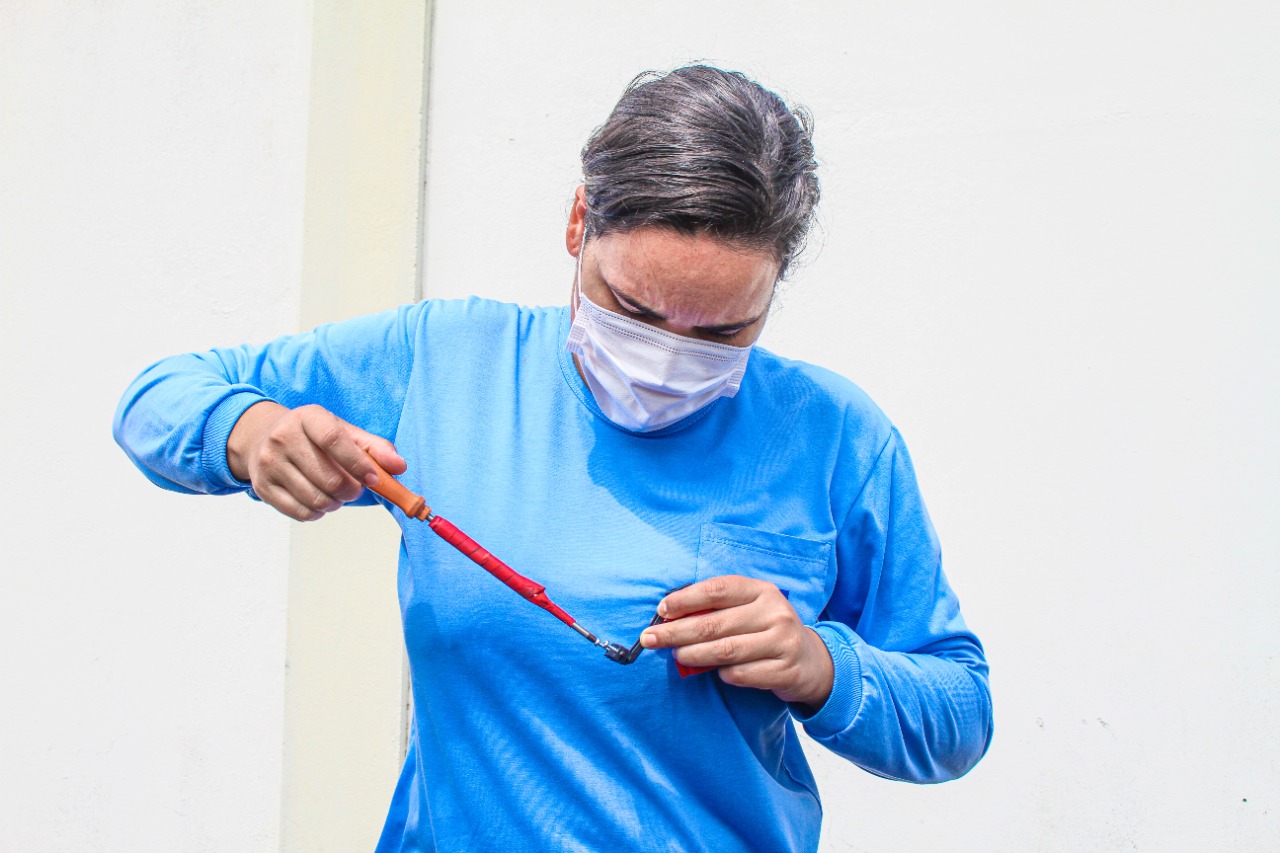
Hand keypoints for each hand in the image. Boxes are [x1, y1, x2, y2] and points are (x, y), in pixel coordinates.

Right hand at [226, 401, 406, 520]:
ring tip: (337, 494)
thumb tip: (399, 467)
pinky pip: (299, 512)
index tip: (374, 479)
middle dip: (351, 490)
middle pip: (327, 477)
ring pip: (315, 498)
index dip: (357, 464)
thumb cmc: (312, 437)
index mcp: (308, 418)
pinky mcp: (262, 487)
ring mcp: (269, 463)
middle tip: (355, 489)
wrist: (262, 439)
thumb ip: (374, 448)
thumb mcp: (343, 431)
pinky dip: (318, 512)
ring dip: (335, 503)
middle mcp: (283, 437)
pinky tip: (320, 501)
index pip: (333, 440)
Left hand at [639, 575, 833, 710]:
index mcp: (762, 590)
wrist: (810, 661)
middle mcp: (775, 612)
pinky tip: (715, 672)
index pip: (717, 589)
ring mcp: (783, 642)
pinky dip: (722, 674)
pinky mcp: (785, 670)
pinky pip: (741, 674)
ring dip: (693, 655)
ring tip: (677, 656)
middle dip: (676, 632)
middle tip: (651, 639)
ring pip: (725, 650)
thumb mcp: (749, 611)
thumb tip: (669, 617)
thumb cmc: (766, 631)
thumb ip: (718, 611)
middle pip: (714, 623)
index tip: (661, 610)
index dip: (686, 598)